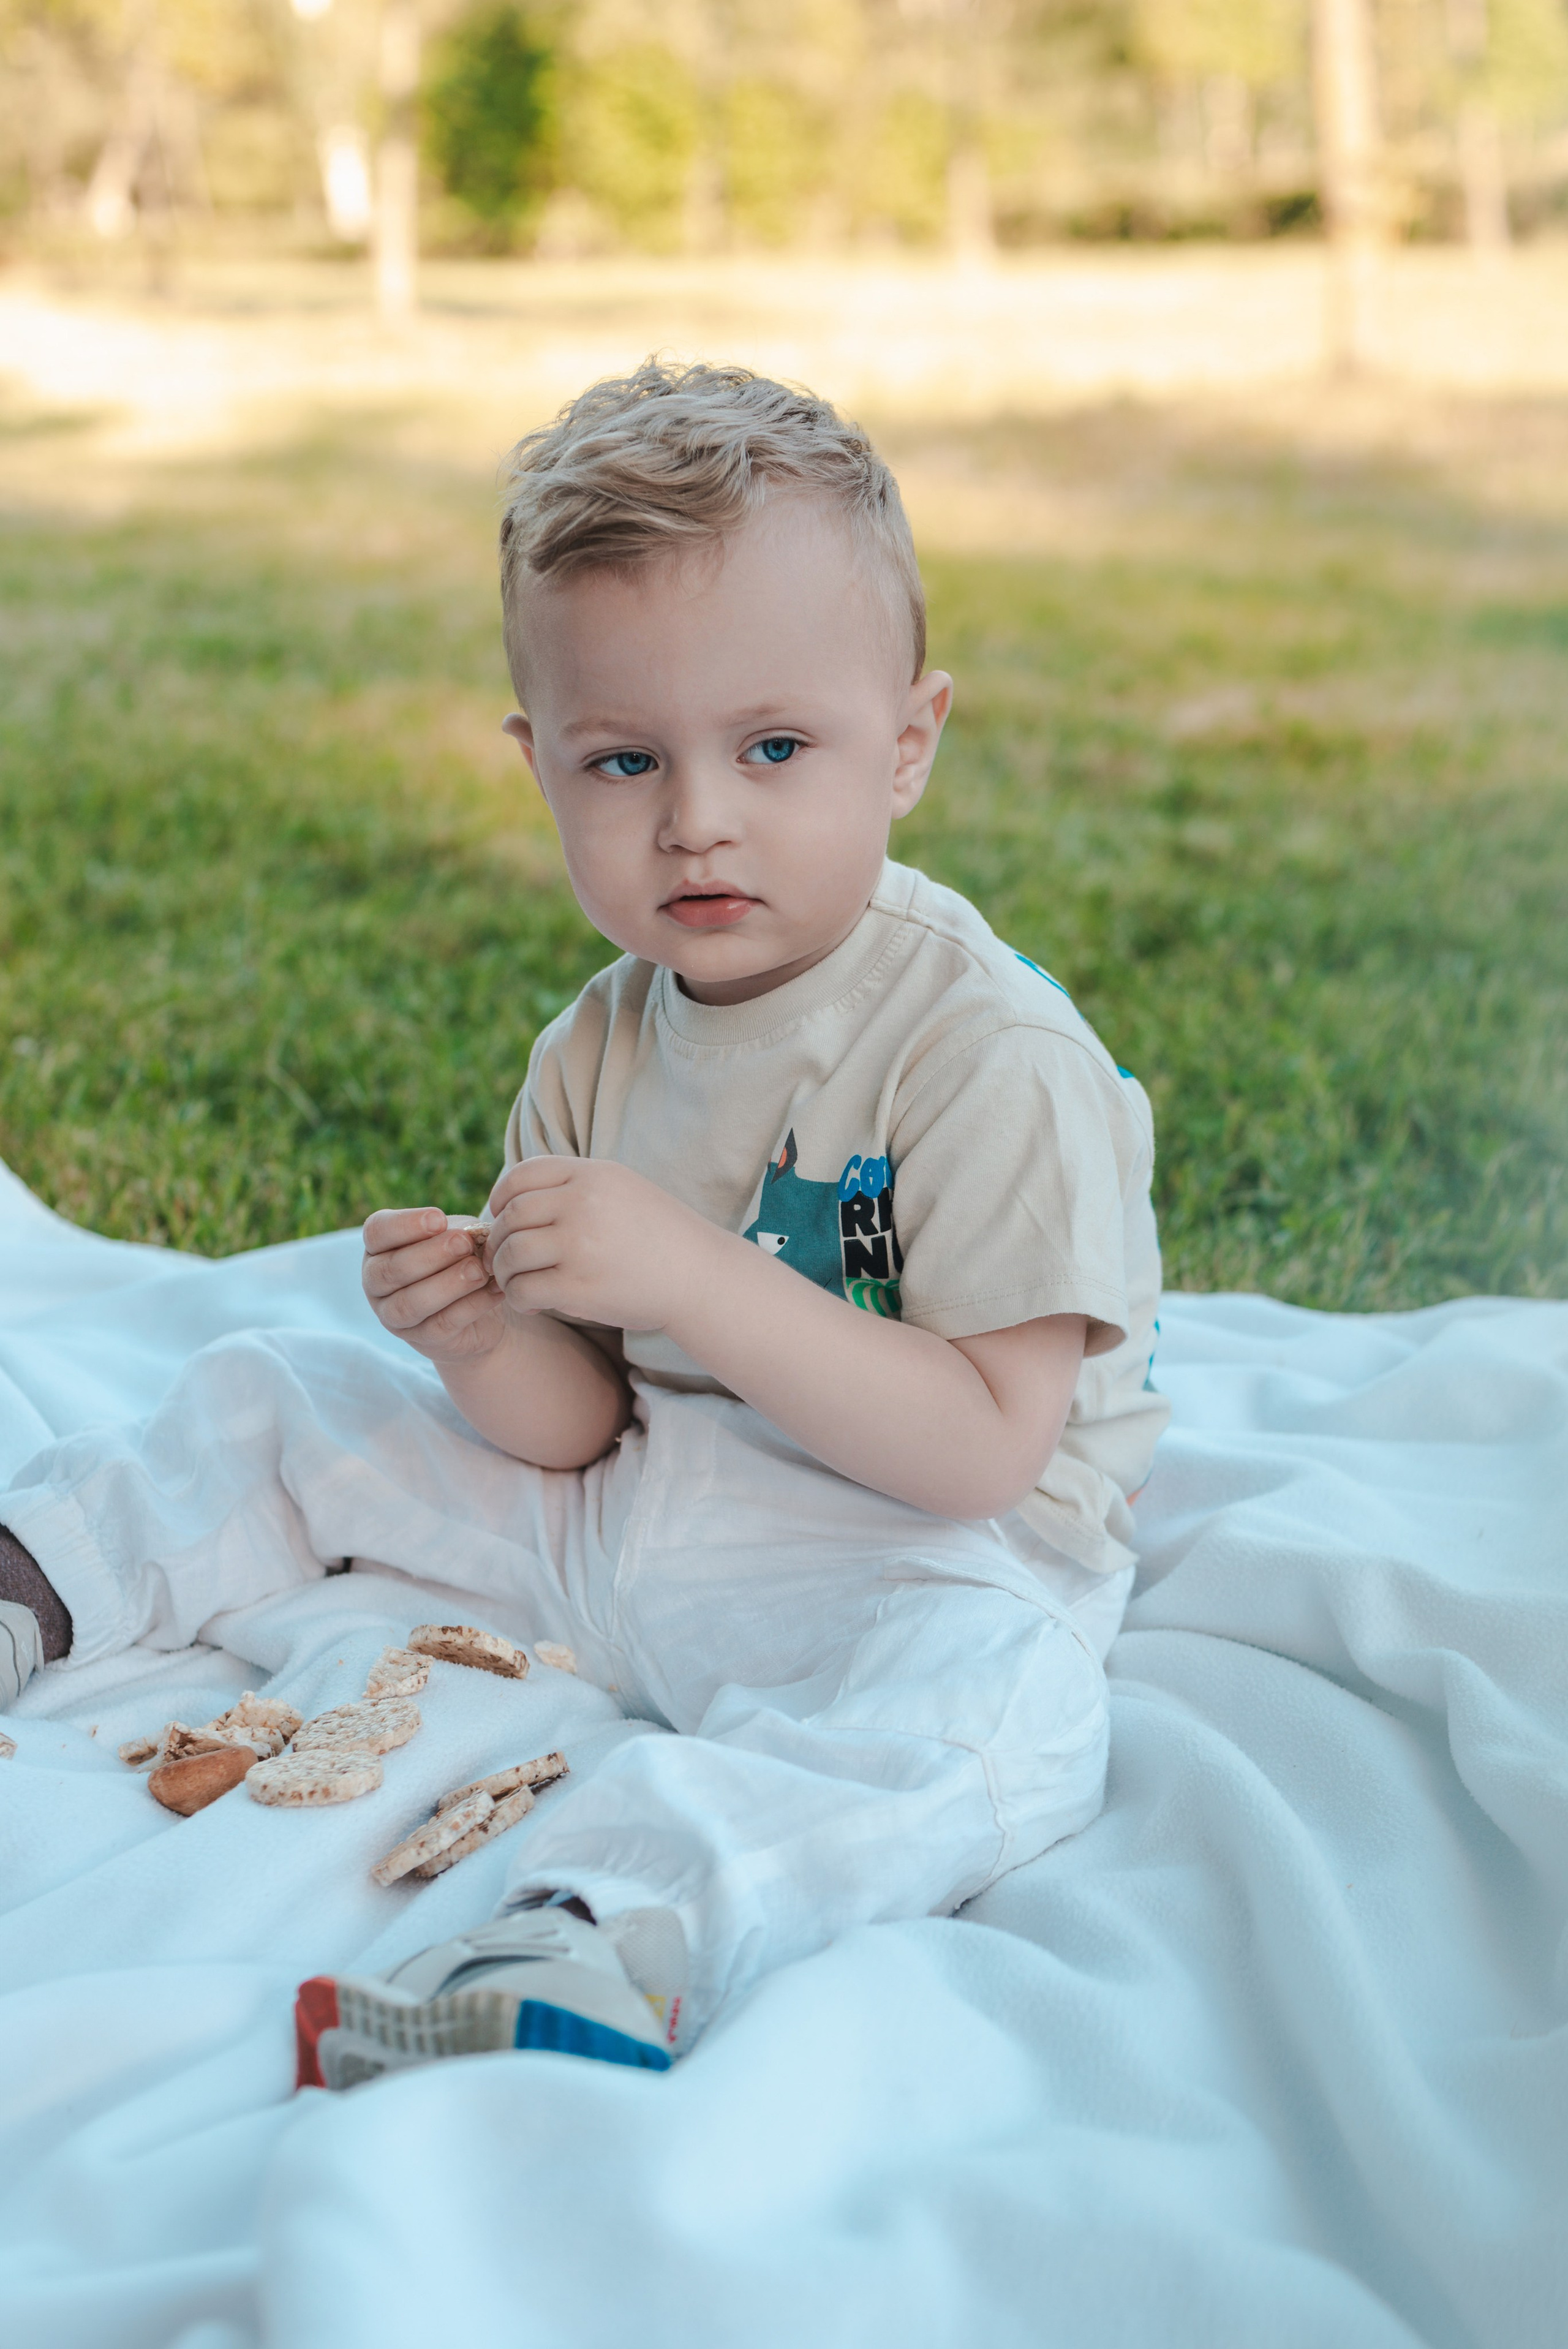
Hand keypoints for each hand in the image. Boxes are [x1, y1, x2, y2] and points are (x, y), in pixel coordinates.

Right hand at [362, 1207, 506, 1363]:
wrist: (481, 1307)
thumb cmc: (460, 1258)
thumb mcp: (459, 1236)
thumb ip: (459, 1232)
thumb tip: (469, 1235)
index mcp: (379, 1249)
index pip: (377, 1232)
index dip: (404, 1225)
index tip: (439, 1218)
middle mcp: (377, 1283)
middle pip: (392, 1269)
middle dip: (430, 1254)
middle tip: (464, 1242)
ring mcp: (395, 1316)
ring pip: (411, 1303)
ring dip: (447, 1284)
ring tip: (479, 1270)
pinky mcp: (422, 1340)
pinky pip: (441, 1325)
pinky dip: (470, 1306)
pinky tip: (494, 1291)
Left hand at [484, 1158, 715, 1331]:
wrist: (699, 1275)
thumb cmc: (659, 1235)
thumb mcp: (623, 1189)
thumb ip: (576, 1187)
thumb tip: (517, 1199)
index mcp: (592, 1175)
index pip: (523, 1175)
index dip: (501, 1195)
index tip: (499, 1214)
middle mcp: (582, 1204)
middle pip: (512, 1216)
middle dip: (497, 1239)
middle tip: (502, 1257)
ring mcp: (580, 1245)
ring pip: (512, 1253)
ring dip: (503, 1270)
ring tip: (514, 1281)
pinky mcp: (579, 1286)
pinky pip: (524, 1289)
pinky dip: (517, 1297)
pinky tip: (529, 1302)